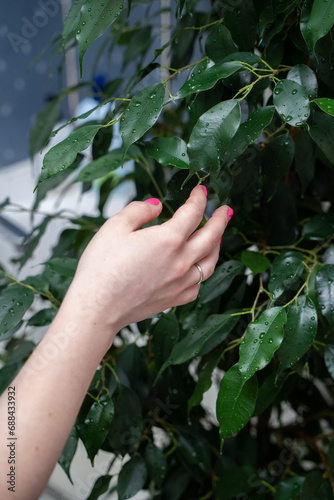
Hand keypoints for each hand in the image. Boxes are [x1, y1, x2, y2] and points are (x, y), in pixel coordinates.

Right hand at [69, 186, 230, 337]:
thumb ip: (139, 210)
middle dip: (221, 219)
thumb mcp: (115, 227)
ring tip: (218, 237)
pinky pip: (198, 284)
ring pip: (210, 262)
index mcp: (168, 239)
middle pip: (212, 236)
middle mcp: (181, 261)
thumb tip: (157, 205)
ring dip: (217, 246)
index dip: (199, 198)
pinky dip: (203, 272)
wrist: (97, 307)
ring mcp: (181, 283)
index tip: (200, 190)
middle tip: (226, 210)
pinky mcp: (175, 300)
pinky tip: (198, 268)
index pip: (193, 212)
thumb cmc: (101, 267)